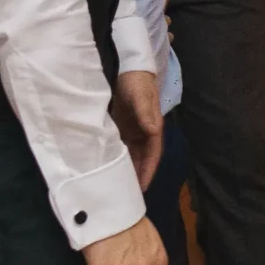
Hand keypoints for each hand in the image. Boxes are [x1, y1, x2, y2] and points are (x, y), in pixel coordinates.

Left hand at [110, 69, 162, 188]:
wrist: (130, 69)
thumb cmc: (137, 83)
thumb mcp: (141, 97)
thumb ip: (146, 113)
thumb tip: (154, 131)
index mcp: (152, 129)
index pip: (153, 155)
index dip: (148, 171)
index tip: (143, 188)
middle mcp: (145, 133)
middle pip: (144, 159)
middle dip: (139, 176)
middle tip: (129, 194)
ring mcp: (134, 131)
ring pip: (133, 156)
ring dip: (129, 169)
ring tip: (119, 185)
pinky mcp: (124, 127)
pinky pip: (122, 147)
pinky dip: (118, 158)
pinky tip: (110, 167)